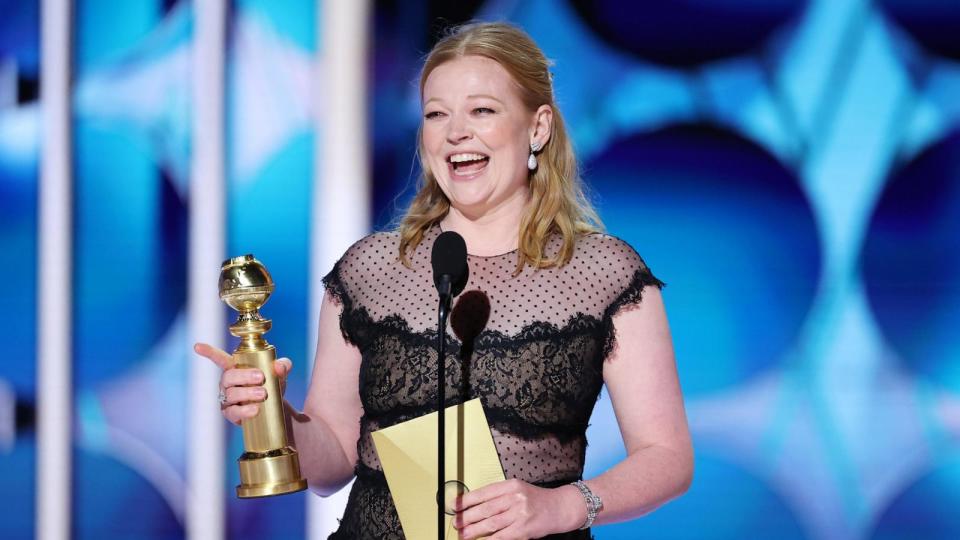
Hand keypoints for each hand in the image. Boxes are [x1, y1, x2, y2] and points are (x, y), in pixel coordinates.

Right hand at [194, 342, 292, 424]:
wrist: (276, 410)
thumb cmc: (272, 386)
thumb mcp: (280, 374)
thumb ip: (283, 366)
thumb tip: (279, 366)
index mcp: (235, 369)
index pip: (220, 359)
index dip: (209, 352)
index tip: (197, 346)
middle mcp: (227, 383)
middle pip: (228, 377)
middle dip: (243, 376)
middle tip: (260, 377)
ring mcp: (227, 399)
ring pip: (231, 394)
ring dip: (246, 393)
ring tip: (263, 394)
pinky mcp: (231, 414)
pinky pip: (234, 412)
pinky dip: (245, 410)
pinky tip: (255, 409)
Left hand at [453, 479, 583, 539]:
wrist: (560, 508)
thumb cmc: (537, 500)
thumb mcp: (518, 490)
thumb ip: (499, 496)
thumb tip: (475, 506)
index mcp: (511, 485)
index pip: (484, 492)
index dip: (467, 500)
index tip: (454, 505)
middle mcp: (515, 497)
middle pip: (485, 509)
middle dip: (467, 517)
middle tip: (456, 523)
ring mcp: (520, 513)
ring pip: (491, 523)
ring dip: (474, 530)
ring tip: (463, 534)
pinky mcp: (524, 529)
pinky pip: (502, 536)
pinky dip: (490, 539)